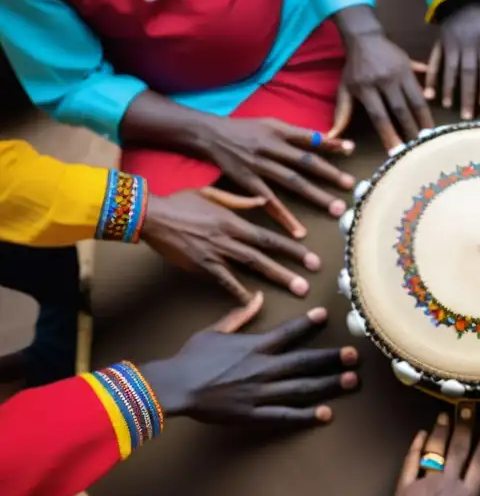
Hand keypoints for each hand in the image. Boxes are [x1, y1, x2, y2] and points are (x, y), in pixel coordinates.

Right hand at [139, 304, 358, 423]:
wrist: (174, 386)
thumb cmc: (191, 358)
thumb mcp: (214, 331)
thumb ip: (240, 315)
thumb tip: (258, 297)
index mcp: (254, 346)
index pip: (288, 332)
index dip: (309, 323)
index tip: (326, 315)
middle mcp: (263, 368)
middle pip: (305, 362)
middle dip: (332, 358)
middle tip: (354, 355)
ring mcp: (260, 392)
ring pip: (302, 388)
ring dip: (329, 384)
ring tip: (351, 381)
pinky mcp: (253, 414)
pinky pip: (284, 415)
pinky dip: (306, 415)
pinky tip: (326, 413)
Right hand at [141, 189, 321, 304]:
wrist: (151, 215)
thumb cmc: (180, 202)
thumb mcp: (213, 194)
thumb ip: (241, 201)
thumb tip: (264, 200)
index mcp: (233, 220)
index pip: (269, 236)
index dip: (292, 246)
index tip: (311, 255)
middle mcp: (229, 237)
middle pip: (266, 253)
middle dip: (291, 266)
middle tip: (312, 278)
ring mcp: (215, 253)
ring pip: (252, 267)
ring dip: (276, 278)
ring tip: (297, 289)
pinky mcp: (201, 265)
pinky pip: (224, 281)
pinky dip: (239, 291)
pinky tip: (253, 302)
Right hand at [196, 116, 354, 237]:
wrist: (208, 135)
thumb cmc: (244, 130)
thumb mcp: (270, 124)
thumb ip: (295, 134)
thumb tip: (324, 138)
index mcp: (278, 132)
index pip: (308, 138)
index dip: (330, 143)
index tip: (352, 149)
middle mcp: (270, 148)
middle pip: (304, 162)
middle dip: (329, 174)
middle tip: (351, 186)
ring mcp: (258, 166)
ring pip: (292, 182)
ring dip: (316, 196)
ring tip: (336, 209)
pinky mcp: (246, 184)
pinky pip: (269, 203)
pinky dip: (285, 217)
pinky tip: (299, 232)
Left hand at [334, 32, 432, 148]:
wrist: (365, 38)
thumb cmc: (354, 69)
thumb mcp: (344, 89)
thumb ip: (341, 114)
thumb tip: (332, 136)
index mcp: (365, 88)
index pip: (379, 116)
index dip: (388, 134)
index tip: (395, 151)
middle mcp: (383, 80)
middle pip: (399, 110)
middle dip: (409, 130)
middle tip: (417, 147)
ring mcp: (398, 73)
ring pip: (415, 100)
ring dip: (423, 119)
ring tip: (428, 135)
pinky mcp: (409, 67)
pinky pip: (420, 88)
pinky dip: (427, 104)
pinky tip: (431, 117)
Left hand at [383, 410, 479, 495]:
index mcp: (468, 494)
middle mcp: (448, 482)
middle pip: (458, 448)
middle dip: (465, 424)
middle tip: (467, 405)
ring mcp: (425, 483)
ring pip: (435, 450)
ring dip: (441, 430)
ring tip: (444, 413)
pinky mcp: (404, 488)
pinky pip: (410, 462)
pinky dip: (415, 447)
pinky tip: (420, 434)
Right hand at [424, 1, 479, 120]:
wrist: (459, 3)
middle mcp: (467, 45)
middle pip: (467, 73)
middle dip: (467, 95)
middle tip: (466, 116)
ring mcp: (451, 46)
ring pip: (450, 70)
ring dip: (448, 89)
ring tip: (448, 107)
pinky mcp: (439, 46)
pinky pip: (434, 63)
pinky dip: (431, 79)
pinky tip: (429, 94)